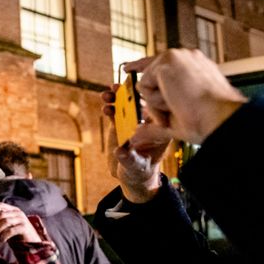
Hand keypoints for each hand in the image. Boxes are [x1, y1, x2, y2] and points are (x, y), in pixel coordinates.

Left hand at [0, 203, 41, 243]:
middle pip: (1, 215)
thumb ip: (0, 221)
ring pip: (5, 222)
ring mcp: (22, 219)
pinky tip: (2, 240)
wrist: (31, 243)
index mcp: (14, 210)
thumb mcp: (8, 226)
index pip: (1, 205)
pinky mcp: (24, 227)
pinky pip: (10, 230)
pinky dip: (3, 236)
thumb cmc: (16, 235)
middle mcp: (18, 213)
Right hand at [101, 86, 171, 202]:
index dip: (146, 98)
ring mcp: (133, 122)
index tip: (136, 95)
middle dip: (128, 93)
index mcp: (159, 130)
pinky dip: (109, 107)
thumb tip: (119, 152)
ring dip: (116, 97)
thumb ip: (129, 159)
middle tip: (117, 89)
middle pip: (139, 102)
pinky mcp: (121, 124)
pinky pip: (115, 112)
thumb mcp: (137, 166)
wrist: (131, 174)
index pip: (155, 109)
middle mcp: (147, 122)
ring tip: (106, 96)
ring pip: (125, 104)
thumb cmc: (141, 171)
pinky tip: (104, 106)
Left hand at [126, 49, 246, 143]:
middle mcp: (186, 57)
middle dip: (148, 90)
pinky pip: (144, 87)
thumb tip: (135, 135)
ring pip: (146, 83)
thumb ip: (154, 124)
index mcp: (194, 67)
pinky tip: (174, 102)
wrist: (220, 118)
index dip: (142, 66)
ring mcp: (177, 57)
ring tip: (180, 106)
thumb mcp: (176, 121)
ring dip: (157, 103)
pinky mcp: (167, 61)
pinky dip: (155, 102)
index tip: (127, 67)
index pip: (162, 63)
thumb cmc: (206, 122)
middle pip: (149, 69)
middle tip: (164, 101)